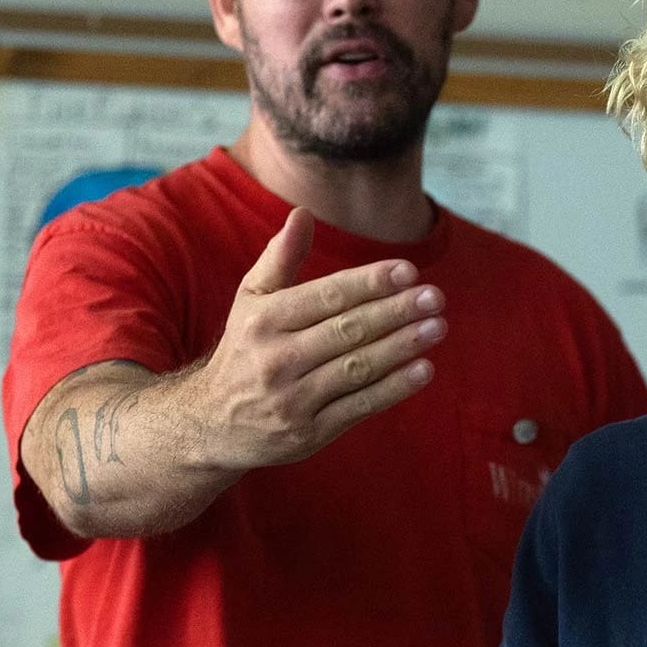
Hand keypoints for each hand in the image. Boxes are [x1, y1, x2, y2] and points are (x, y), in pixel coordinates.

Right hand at [188, 207, 447, 471]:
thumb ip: (280, 258)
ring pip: (357, 368)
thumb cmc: (244, 349)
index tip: (408, 271)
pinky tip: (424, 369)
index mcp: (263, 321)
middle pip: (347, 331)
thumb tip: (303, 213)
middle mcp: (276, 360)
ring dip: (402, 347)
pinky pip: (359, 407)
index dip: (369, 283)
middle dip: (395, 312)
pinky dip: (394, 388)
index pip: (326, 296)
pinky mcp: (308, 434)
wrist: (210, 424)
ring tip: (436, 327)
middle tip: (434, 297)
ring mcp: (292, 400)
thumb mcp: (251, 301)